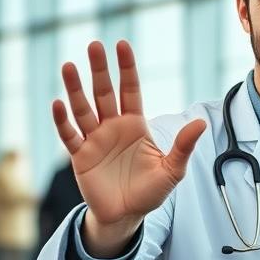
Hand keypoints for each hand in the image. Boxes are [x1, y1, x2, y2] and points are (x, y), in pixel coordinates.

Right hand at [53, 41, 206, 255]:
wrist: (127, 215)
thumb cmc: (150, 191)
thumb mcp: (173, 170)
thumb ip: (184, 146)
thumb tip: (201, 123)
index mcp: (135, 125)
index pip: (130, 90)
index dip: (127, 69)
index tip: (122, 45)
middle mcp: (113, 127)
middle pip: (104, 93)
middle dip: (100, 70)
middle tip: (94, 45)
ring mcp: (95, 139)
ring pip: (83, 109)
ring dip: (76, 89)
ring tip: (70, 67)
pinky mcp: (80, 156)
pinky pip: (70, 135)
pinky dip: (63, 121)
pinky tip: (58, 104)